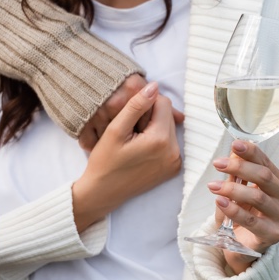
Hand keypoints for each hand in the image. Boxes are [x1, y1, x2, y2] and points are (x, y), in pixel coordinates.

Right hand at [72, 82, 181, 231]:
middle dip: (150, 116)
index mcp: (160, 140)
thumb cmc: (104, 162)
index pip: (164, 103)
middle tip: (130, 130)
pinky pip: (169, 143)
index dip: (145, 103)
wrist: (103, 192)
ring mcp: (175, 162)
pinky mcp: (173, 168)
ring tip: (134, 141)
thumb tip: (154, 86)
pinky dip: (157, 140)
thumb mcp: (115, 130)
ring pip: (169, 128)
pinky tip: (140, 150)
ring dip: (153, 128)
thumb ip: (136, 106)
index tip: (129, 117)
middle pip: (168, 116)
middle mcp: (174, 152)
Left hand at [209, 140, 278, 273]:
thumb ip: (237, 174)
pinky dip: (234, 210)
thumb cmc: (242, 214)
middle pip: (264, 177)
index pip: (266, 162)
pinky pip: (253, 221)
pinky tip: (221, 202)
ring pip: (259, 197)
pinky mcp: (273, 235)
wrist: (243, 246)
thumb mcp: (237, 190)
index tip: (234, 144)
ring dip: (233, 189)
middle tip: (218, 163)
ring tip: (213, 186)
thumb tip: (234, 153)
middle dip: (239, 167)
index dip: (250, 152)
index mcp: (277, 181)